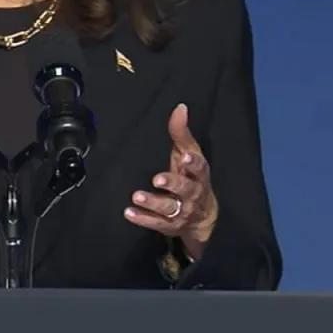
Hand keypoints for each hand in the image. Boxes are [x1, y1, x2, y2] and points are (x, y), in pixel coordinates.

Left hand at [124, 103, 218, 258]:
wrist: (203, 217)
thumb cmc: (192, 177)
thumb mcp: (189, 155)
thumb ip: (181, 133)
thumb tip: (180, 107)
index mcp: (198, 175)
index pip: (200, 168)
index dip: (194, 164)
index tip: (185, 157)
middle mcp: (192, 194)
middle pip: (185, 189)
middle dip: (172, 184)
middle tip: (157, 179)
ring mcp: (181, 212)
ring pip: (169, 208)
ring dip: (153, 202)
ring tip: (137, 196)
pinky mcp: (169, 225)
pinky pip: (155, 223)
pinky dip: (142, 219)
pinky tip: (129, 213)